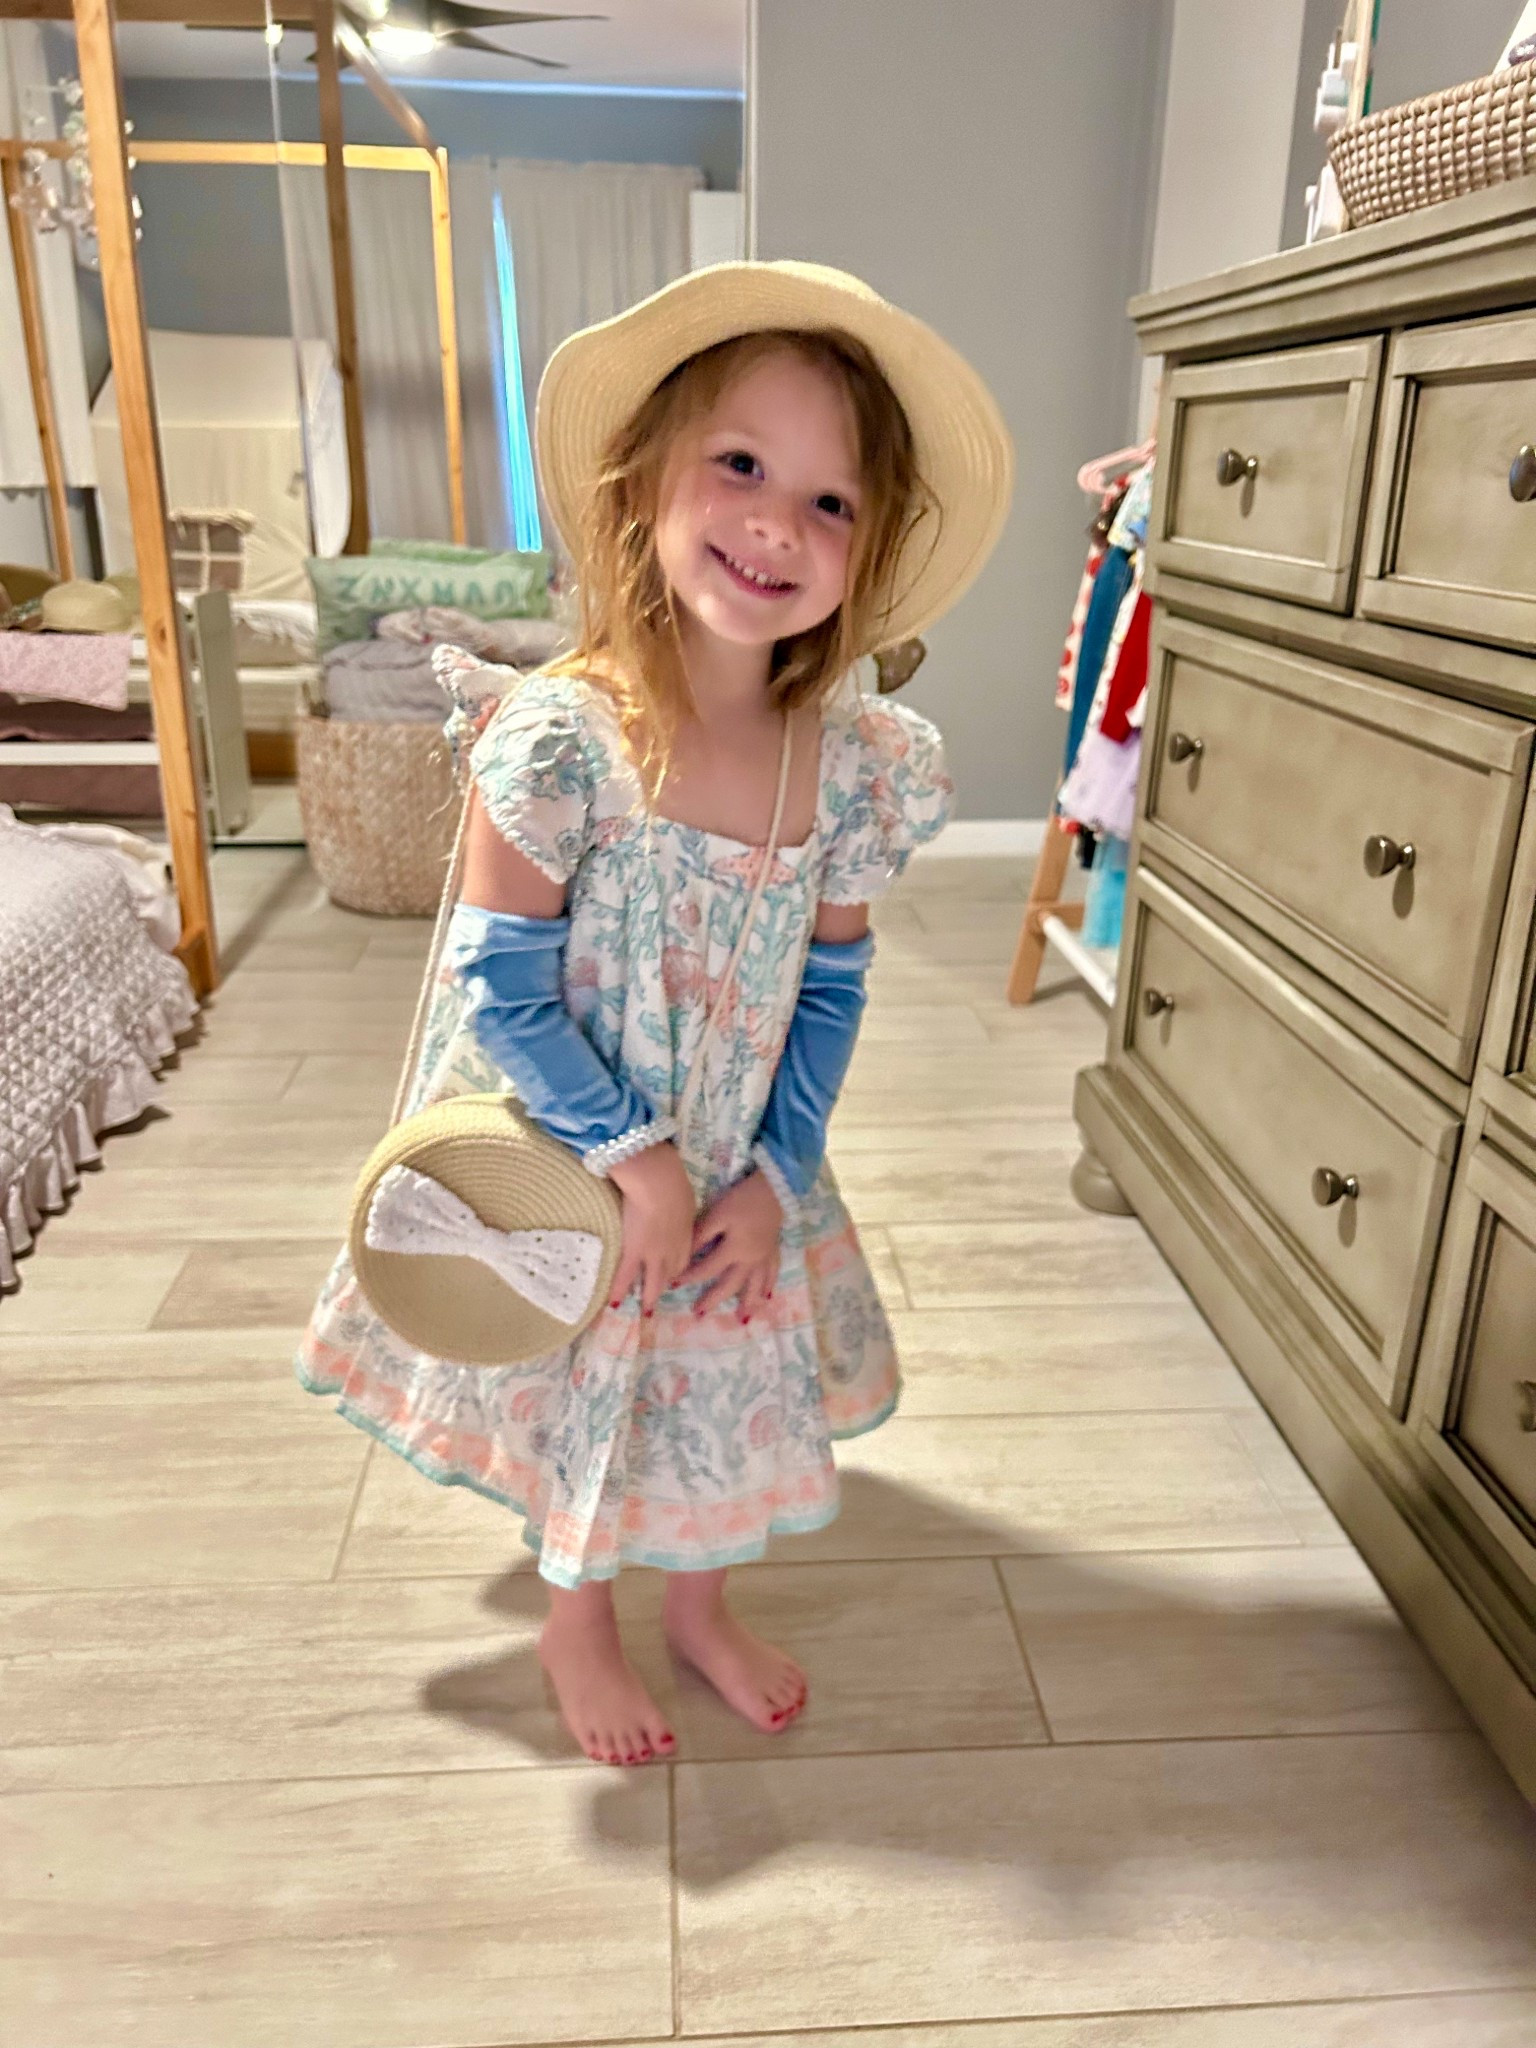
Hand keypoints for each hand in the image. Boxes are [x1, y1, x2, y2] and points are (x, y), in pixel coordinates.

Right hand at [607, 1143, 697, 1315]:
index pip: (682, 1260)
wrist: (658, 1185)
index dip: (676, 1270)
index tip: (671, 1276)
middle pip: (670, 1274)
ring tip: (645, 1312)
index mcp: (686, 1235)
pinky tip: (615, 1303)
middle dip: (665, 1288)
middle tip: (660, 1299)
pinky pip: (625, 1275)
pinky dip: (619, 1290)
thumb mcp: (685, 1199)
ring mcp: (653, 1254)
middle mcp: (672, 1250)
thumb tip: (678, 1207)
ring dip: (649, 1298)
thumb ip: (681, 1209)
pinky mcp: (633, 1252)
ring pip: (652, 1282)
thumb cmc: (673, 1183)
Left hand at [686, 1170, 783, 1321]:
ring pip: (754, 1286)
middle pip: (730, 1285)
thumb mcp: (717, 1214)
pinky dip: (769, 1286)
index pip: (707, 1269)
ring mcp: (763, 1257)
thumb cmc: (742, 1200)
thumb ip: (701, 1235)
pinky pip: (772, 1274)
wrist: (774, 1189)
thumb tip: (683, 1254)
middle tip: (699, 1314)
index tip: (674, 1285)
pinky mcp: (773, 1250)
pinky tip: (767, 1297)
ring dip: (747, 1303)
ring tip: (741, 1319)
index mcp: (733, 1251)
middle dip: (714, 1300)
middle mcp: (749, 1260)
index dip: (689, 1277)